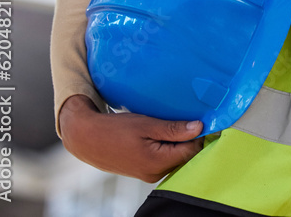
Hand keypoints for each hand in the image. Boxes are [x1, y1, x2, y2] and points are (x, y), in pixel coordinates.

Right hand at [59, 94, 203, 182]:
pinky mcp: (144, 171)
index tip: (203, 118)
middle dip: (190, 138)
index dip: (200, 134)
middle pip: (185, 156)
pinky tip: (162, 133)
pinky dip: (168, 146)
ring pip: (175, 157)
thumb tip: (199, 128)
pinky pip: (165, 159)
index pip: (192, 151)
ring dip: (178, 142)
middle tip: (188, 117)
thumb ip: (174, 129)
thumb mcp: (146, 124)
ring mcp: (149, 174)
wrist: (86, 139)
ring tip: (173, 124)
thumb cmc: (115, 130)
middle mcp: (155, 173)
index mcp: (157, 163)